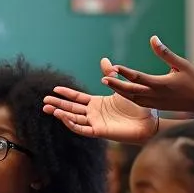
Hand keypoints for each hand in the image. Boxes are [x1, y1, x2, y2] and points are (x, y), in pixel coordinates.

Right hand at [43, 73, 158, 141]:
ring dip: (61, 113)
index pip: (77, 98)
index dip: (66, 94)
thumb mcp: (121, 87)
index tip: (54, 89)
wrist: (149, 121)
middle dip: (58, 104)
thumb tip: (104, 60)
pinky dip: (71, 123)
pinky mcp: (99, 132)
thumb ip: (110, 75)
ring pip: (73, 118)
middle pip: (72, 108)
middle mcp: (94, 114)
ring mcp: (95, 123)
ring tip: (48, 108)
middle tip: (44, 101)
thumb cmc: (138, 107)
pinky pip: (81, 128)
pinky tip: (62, 116)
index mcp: (98, 104)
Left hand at [98, 36, 193, 114]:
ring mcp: (155, 103)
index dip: (124, 72)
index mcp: (161, 84)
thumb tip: (153, 38)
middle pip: (130, 91)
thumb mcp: (181, 63)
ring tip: (108, 83)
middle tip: (103, 79)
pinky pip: (138, 103)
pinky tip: (122, 92)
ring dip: (120, 91)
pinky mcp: (156, 107)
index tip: (113, 67)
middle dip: (116, 85)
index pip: (138, 77)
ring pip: (132, 98)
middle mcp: (155, 95)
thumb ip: (165, 52)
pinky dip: (129, 97)